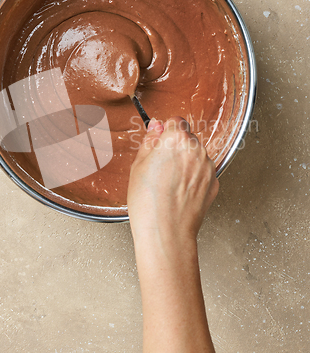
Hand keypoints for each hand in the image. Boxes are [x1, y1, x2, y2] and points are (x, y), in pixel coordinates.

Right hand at [128, 116, 218, 252]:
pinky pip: (202, 172)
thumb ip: (150, 141)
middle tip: (160, 167)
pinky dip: (193, 178)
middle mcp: (196, 150)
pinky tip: (179, 192)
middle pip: (187, 138)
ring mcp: (208, 167)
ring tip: (168, 183)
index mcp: (176, 139)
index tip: (160, 142)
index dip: (165, 132)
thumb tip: (156, 127)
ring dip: (185, 163)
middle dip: (175, 147)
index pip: (176, 121)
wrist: (166, 232)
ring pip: (196, 156)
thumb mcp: (138, 166)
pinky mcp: (214, 183)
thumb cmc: (149, 203)